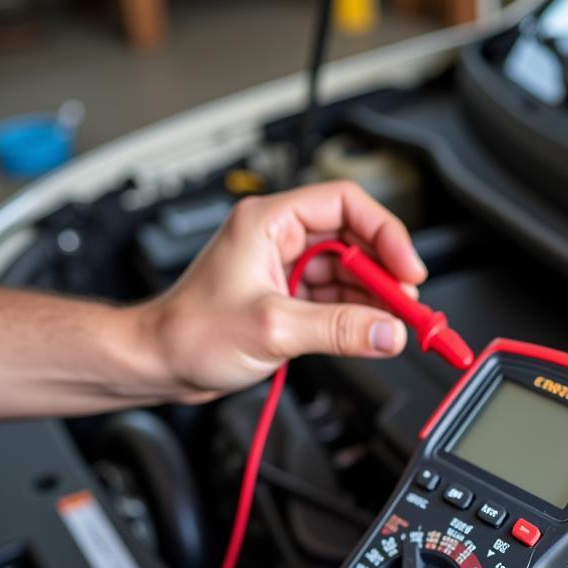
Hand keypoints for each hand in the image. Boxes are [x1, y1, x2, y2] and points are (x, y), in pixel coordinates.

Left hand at [137, 181, 427, 402]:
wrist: (158, 362)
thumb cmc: (189, 332)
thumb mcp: (273, 329)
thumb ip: (338, 329)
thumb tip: (388, 331)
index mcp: (270, 222)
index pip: (345, 204)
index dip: (386, 233)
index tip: (409, 269)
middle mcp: (279, 239)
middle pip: (354, 240)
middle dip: (386, 272)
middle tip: (409, 305)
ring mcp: (284, 269)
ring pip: (348, 273)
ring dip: (374, 298)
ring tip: (394, 324)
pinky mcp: (287, 299)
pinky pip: (335, 299)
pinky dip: (357, 315)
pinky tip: (371, 331)